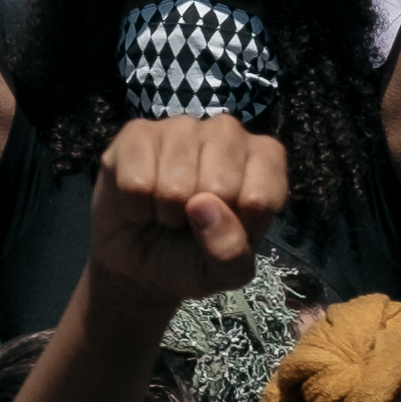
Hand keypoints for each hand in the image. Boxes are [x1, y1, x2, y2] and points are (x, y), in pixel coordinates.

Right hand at [85, 115, 288, 304]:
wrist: (138, 260)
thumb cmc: (192, 257)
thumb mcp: (224, 274)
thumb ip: (230, 251)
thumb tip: (204, 205)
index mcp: (265, 158)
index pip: (260, 198)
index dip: (239, 227)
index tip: (226, 228)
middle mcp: (227, 132)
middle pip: (218, 186)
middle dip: (198, 219)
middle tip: (190, 220)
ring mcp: (180, 127)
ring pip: (174, 184)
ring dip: (164, 212)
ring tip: (166, 210)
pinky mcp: (135, 132)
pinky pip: (135, 181)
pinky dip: (135, 206)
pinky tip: (140, 200)